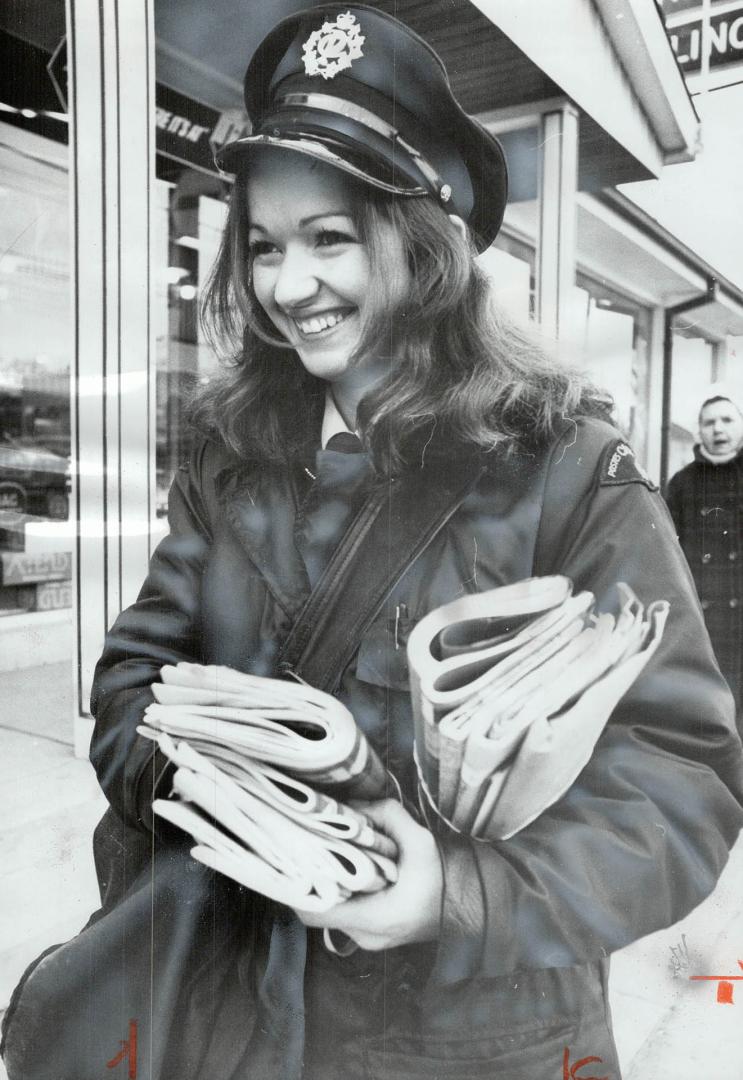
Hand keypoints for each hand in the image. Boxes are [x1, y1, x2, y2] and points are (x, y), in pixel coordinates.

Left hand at [293, 799, 442, 950]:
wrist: (477, 907)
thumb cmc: (449, 879)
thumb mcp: (420, 841)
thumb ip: (387, 817)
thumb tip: (355, 805)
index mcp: (374, 919)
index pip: (314, 912)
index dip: (295, 886)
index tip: (290, 858)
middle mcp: (367, 936)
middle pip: (320, 910)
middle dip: (310, 879)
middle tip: (304, 847)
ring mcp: (372, 938)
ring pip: (334, 911)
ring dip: (327, 884)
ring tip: (322, 853)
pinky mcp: (379, 931)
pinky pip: (349, 913)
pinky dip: (343, 891)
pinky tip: (346, 866)